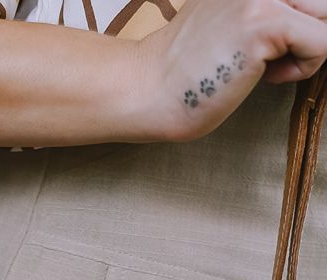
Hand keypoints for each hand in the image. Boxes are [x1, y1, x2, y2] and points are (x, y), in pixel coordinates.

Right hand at [143, 0, 326, 140]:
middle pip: (321, 5)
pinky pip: (322, 44)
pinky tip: (263, 77)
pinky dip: (301, 69)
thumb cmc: (189, 72)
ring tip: (264, 67)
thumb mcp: (231, 20)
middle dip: (306, 36)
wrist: (150, 90)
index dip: (297, 26)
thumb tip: (313, 24)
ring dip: (306, 50)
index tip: (262, 49)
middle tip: (265, 60)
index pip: (308, 0)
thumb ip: (265, 10)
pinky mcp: (266, 22)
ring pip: (326, 20)